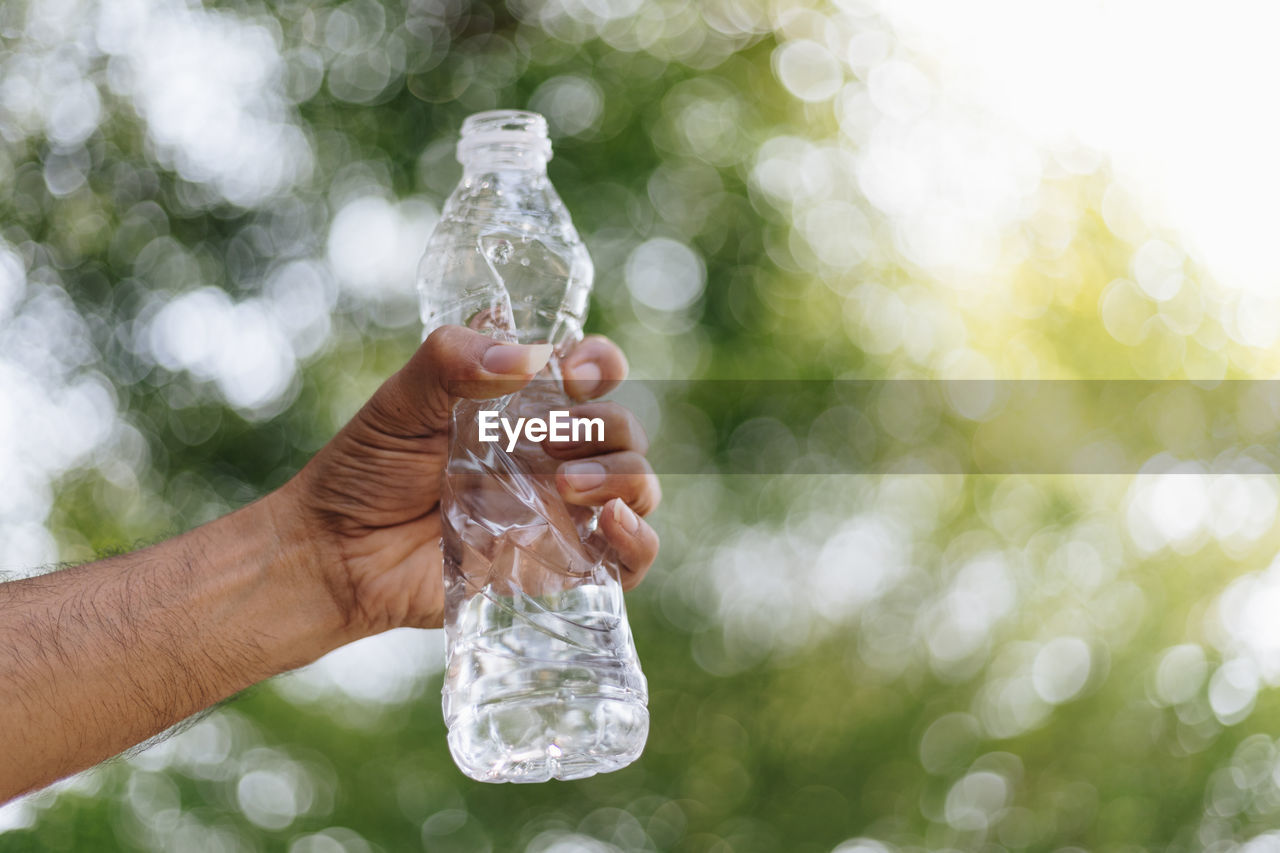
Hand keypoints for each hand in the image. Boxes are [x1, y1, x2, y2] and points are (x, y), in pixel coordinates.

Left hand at [274, 326, 660, 637]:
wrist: (334, 556)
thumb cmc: (363, 473)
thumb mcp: (399, 401)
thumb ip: (451, 360)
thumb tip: (525, 359)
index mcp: (523, 408)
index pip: (594, 374)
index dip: (600, 365)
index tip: (573, 374)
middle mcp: (552, 457)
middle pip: (624, 430)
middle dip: (603, 427)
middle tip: (547, 441)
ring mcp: (559, 515)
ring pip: (638, 488)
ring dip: (623, 477)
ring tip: (565, 485)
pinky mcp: (558, 571)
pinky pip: (629, 562)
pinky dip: (639, 541)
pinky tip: (611, 524)